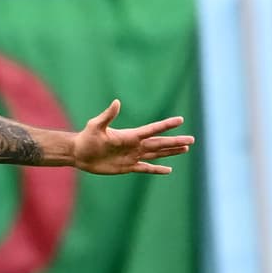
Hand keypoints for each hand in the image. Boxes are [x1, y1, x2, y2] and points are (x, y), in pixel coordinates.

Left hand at [72, 99, 192, 174]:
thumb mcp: (96, 125)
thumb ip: (107, 115)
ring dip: (170, 152)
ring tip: (185, 148)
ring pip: (156, 154)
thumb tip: (116, 102)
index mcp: (130, 135)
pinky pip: (146, 168)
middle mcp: (134, 145)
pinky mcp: (127, 167)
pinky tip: (168, 170)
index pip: (152, 129)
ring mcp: (132, 156)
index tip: (180, 120)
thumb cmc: (86, 138)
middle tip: (192, 139)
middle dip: (175, 141)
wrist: (79, 153)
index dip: (166, 125)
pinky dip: (157, 169)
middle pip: (159, 143)